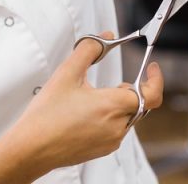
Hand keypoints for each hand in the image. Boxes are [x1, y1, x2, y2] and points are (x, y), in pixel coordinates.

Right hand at [0, 32, 163, 183]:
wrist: (31, 148)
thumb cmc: (46, 116)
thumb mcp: (67, 73)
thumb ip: (89, 49)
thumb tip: (105, 36)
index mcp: (112, 106)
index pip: (151, 94)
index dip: (156, 79)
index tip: (152, 68)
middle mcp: (116, 127)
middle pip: (138, 103)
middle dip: (128, 90)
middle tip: (109, 85)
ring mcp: (111, 141)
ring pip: (127, 116)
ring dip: (118, 104)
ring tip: (90, 101)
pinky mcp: (102, 150)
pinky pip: (116, 129)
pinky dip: (110, 118)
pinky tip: (87, 115)